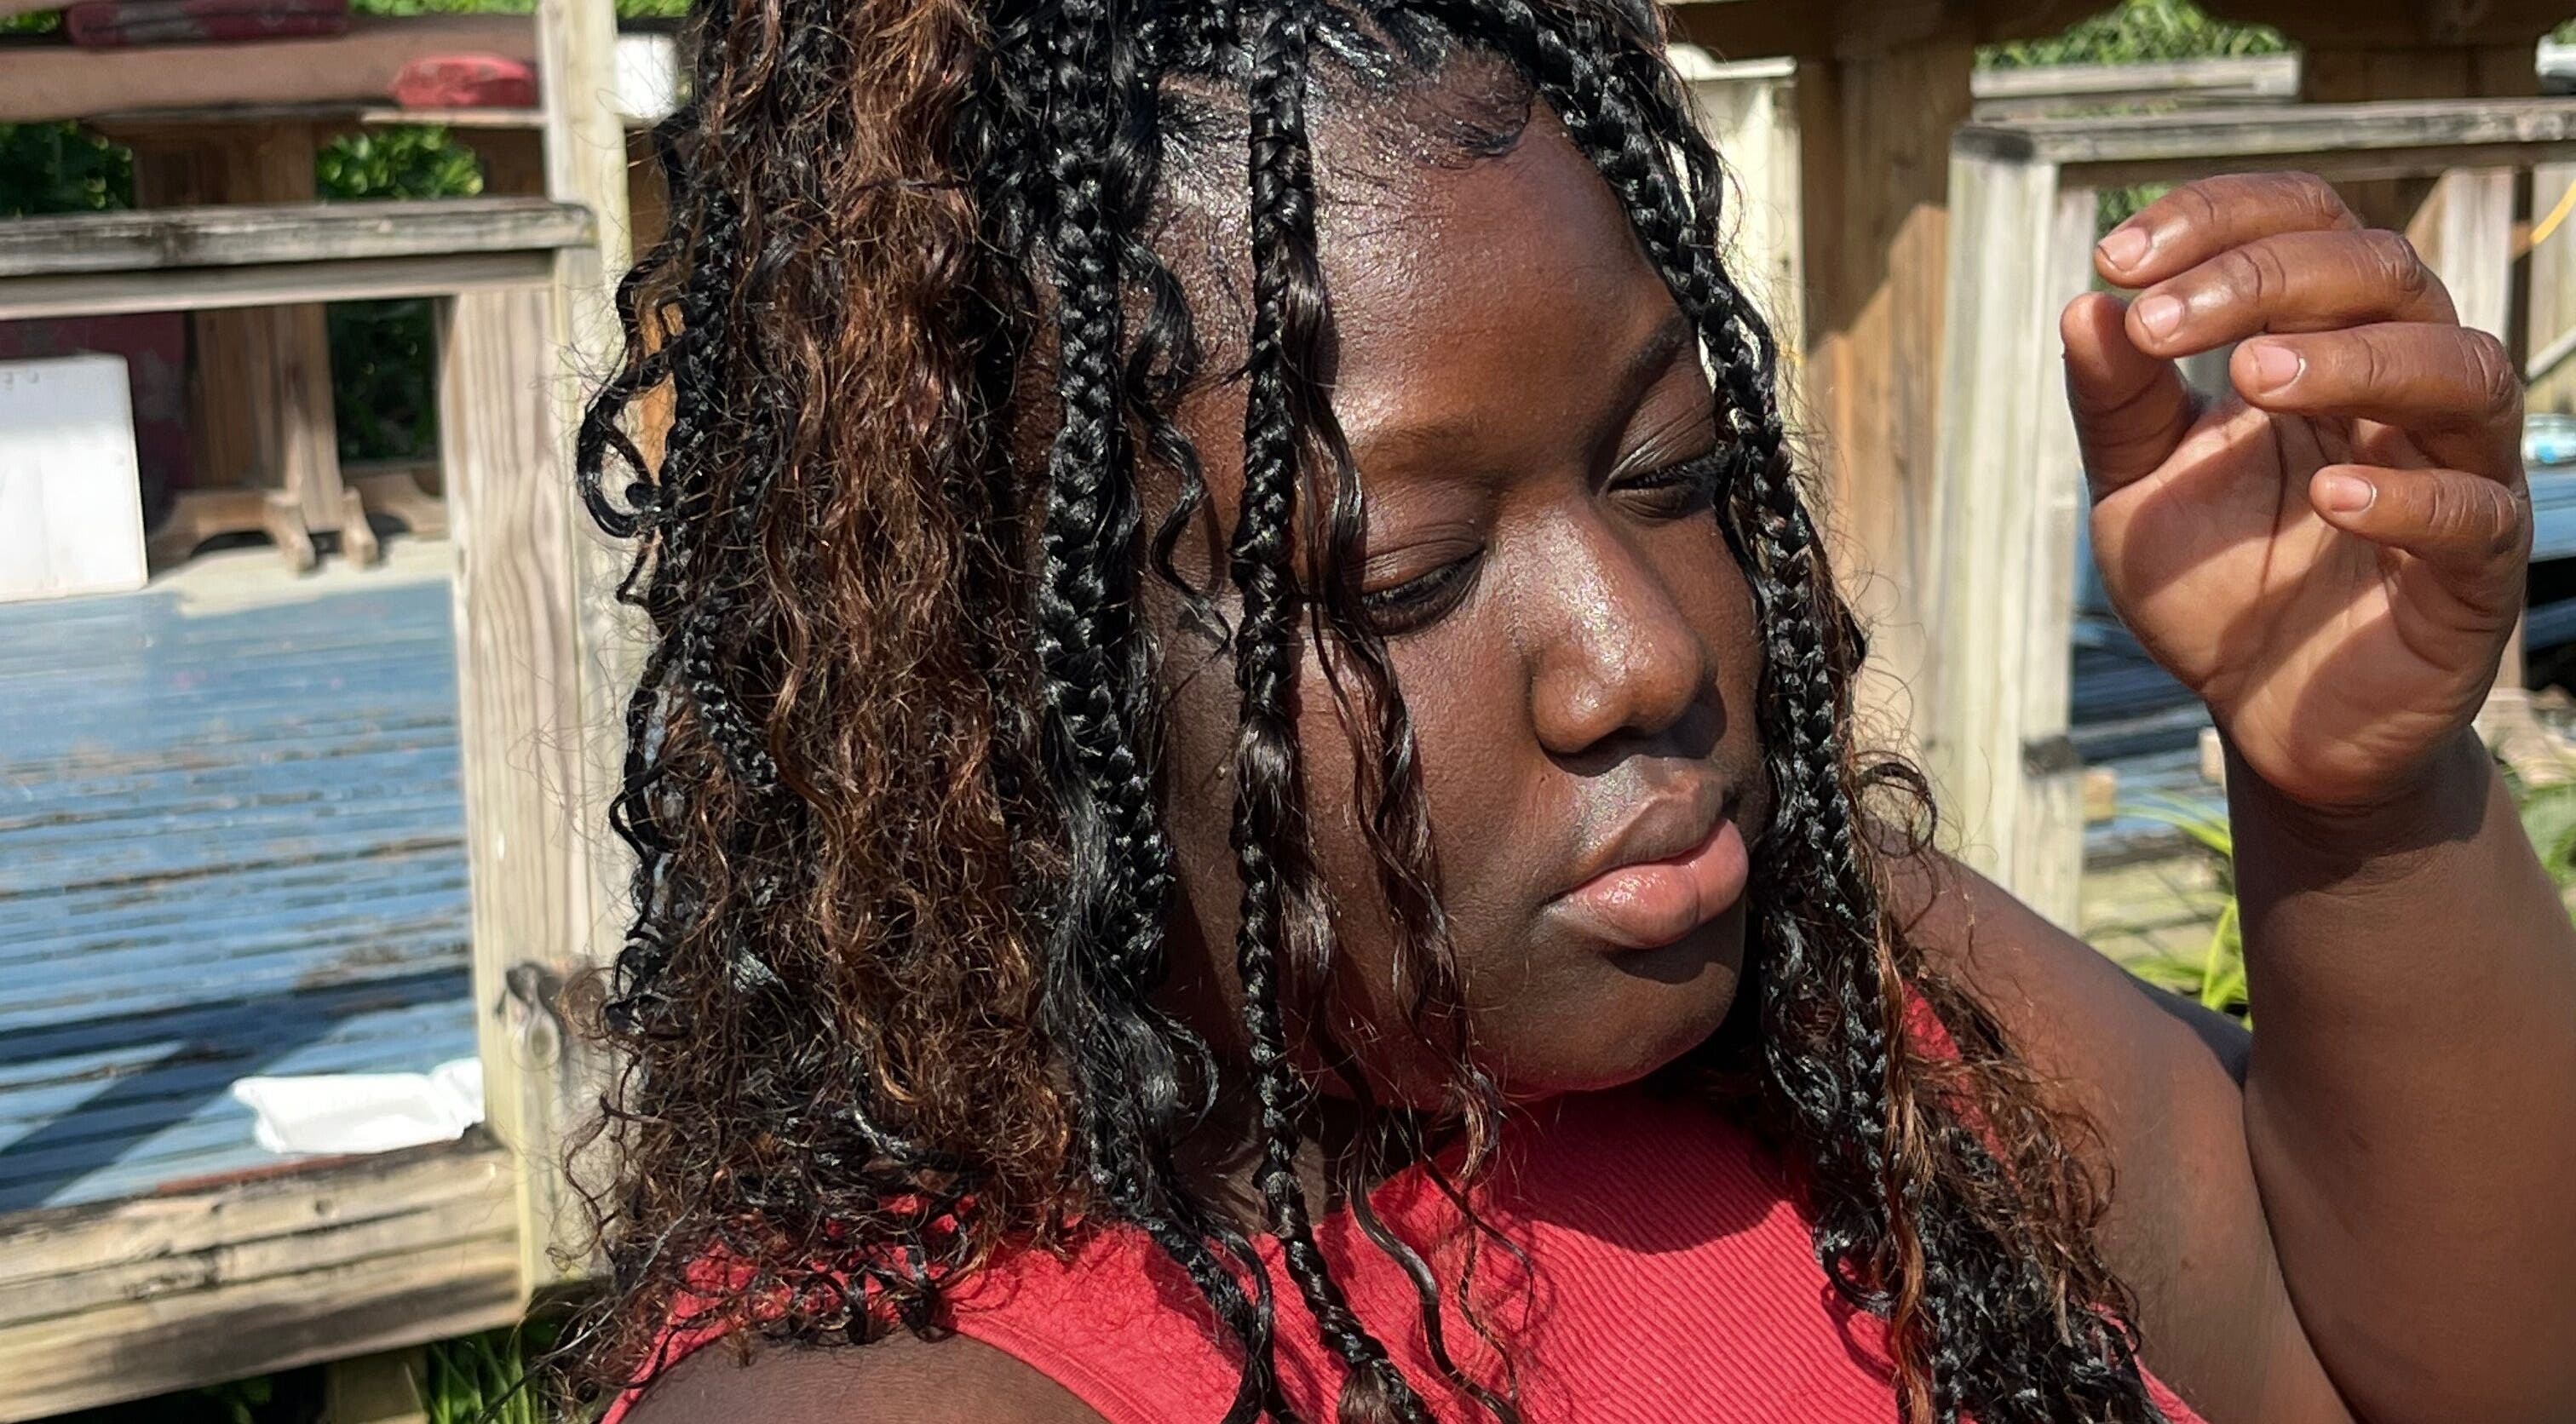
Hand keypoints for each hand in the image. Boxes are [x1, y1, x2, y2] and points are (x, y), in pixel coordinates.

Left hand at [2065, 172, 2531, 813]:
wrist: (2267, 720)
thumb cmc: (2215, 587)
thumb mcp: (2138, 491)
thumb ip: (2116, 407)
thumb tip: (2084, 305)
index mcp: (2323, 344)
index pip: (2304, 225)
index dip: (2219, 218)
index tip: (2116, 255)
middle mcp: (2401, 388)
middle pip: (2384, 271)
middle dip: (2266, 277)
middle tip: (2161, 321)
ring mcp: (2455, 471)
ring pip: (2460, 368)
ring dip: (2355, 359)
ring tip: (2252, 377)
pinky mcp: (2477, 571)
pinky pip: (2473, 512)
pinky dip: (2407, 496)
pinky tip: (2329, 499)